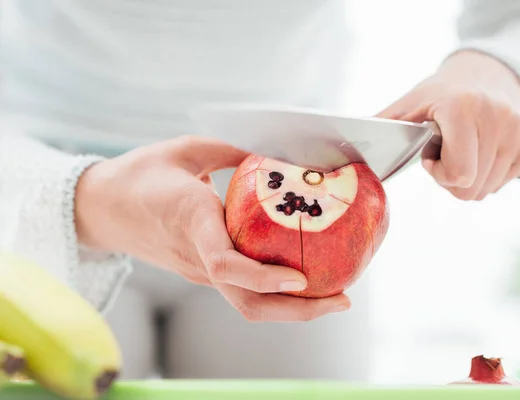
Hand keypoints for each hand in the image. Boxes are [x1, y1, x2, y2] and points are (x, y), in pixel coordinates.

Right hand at [74, 135, 350, 320]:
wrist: (101, 208)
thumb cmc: (139, 174)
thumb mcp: (185, 149)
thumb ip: (230, 149)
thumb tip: (278, 152)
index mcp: (191, 221)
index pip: (224, 264)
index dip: (263, 277)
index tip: (299, 279)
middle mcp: (197, 256)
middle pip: (247, 303)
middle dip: (297, 310)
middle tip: (341, 299)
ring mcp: (200, 270)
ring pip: (247, 304)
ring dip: (292, 308)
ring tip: (334, 296)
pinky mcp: (202, 271)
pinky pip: (242, 291)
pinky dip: (276, 293)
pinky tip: (304, 280)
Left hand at [377, 50, 519, 200]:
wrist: (489, 74)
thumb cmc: (441, 95)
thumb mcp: (409, 105)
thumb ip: (382, 126)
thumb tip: (344, 145)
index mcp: (463, 108)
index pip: (459, 175)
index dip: (440, 175)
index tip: (432, 158)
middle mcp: (498, 117)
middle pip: (472, 189)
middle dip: (452, 181)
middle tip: (448, 156)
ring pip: (490, 189)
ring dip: (472, 178)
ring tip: (466, 149)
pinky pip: (509, 181)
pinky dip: (493, 174)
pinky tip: (485, 150)